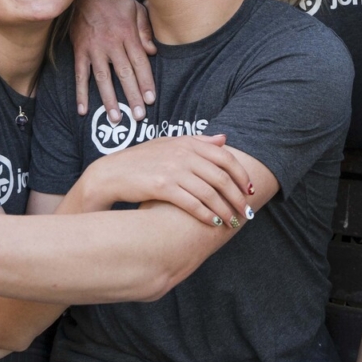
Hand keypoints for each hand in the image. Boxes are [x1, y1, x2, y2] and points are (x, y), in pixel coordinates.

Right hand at [72, 0, 156, 119]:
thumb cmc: (113, 3)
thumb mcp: (135, 8)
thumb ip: (145, 29)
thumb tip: (152, 52)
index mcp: (127, 34)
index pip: (140, 62)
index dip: (146, 82)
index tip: (151, 100)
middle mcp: (111, 44)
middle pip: (124, 74)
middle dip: (132, 96)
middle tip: (138, 117)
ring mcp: (94, 49)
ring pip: (103, 78)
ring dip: (109, 99)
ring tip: (115, 118)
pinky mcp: (80, 52)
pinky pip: (80, 75)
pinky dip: (81, 93)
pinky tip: (83, 110)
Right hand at [78, 134, 254, 226]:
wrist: (111, 174)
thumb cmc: (141, 161)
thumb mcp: (168, 144)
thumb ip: (197, 141)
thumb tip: (223, 139)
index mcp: (187, 142)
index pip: (225, 157)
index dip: (242, 175)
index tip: (250, 189)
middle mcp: (183, 153)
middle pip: (221, 177)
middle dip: (237, 197)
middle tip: (246, 211)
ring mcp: (173, 169)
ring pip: (210, 193)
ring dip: (225, 210)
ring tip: (233, 221)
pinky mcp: (162, 186)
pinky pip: (192, 203)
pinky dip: (206, 214)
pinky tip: (212, 223)